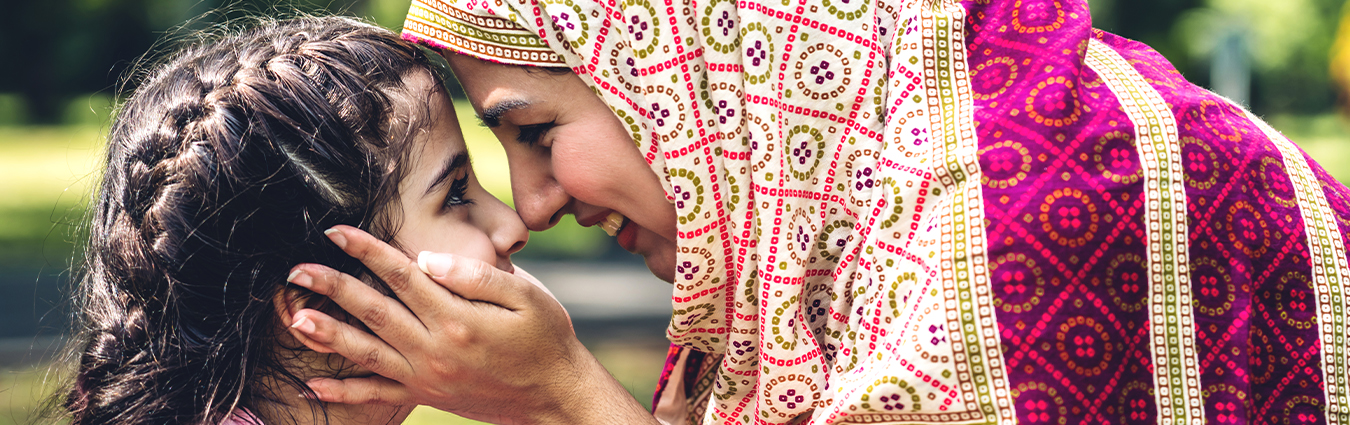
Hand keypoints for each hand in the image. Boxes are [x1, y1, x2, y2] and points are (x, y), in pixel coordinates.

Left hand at [284, 225, 655, 423]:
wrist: (557, 396)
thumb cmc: (547, 339)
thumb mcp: (528, 297)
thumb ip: (475, 276)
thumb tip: (424, 260)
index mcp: (457, 317)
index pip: (401, 275)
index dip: (366, 251)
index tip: (335, 231)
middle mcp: (435, 348)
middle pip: (373, 311)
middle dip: (332, 288)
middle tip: (296, 271)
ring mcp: (427, 376)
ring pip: (366, 353)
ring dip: (327, 336)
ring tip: (294, 319)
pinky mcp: (427, 396)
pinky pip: (377, 397)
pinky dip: (343, 392)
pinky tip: (313, 383)